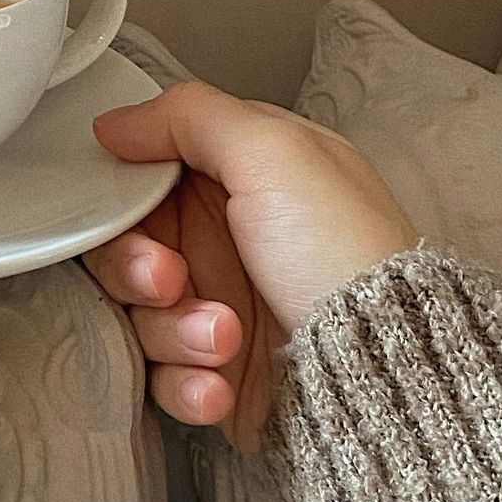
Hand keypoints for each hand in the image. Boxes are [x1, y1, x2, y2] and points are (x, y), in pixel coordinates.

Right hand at [84, 82, 414, 448]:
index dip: (125, 196)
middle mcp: (228, 239)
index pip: (148, 174)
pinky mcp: (218, 371)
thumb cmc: (343, 255)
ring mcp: (221, 307)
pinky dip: (186, 383)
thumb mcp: (275, 153)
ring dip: (173, 332)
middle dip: (137, 269)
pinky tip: (221, 384)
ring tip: (225, 338)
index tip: (127, 213)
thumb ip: (189, 117)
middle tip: (170, 280)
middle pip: (128, 248)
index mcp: (243, 177)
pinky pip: (164, 377)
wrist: (384, 374)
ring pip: (141, 316)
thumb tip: (117, 120)